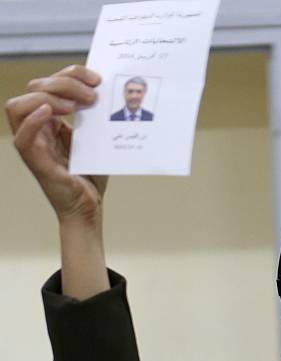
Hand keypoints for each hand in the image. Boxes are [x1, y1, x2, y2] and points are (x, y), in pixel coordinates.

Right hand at [5, 64, 107, 224]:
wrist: (89, 208)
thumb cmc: (91, 177)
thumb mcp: (95, 140)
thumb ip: (93, 117)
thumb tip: (104, 91)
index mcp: (50, 120)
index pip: (49, 82)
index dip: (71, 74)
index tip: (96, 79)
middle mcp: (37, 128)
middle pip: (34, 87)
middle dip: (64, 82)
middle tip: (92, 95)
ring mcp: (33, 144)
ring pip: (18, 105)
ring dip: (47, 97)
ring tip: (75, 106)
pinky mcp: (35, 162)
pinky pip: (22, 137)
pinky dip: (33, 120)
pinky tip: (51, 113)